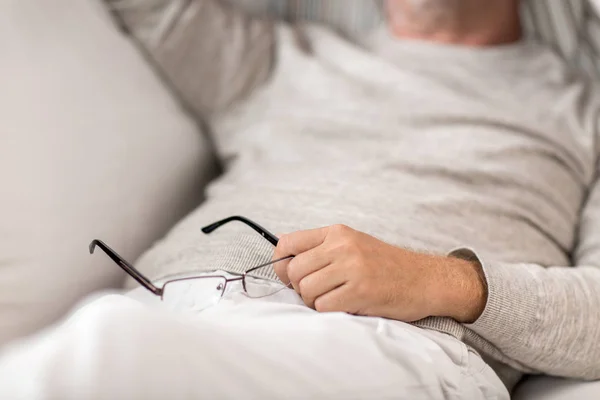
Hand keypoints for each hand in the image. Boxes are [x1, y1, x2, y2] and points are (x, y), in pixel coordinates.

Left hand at [273, 224, 485, 322]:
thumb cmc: (386, 266)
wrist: (425, 279)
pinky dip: (329, 311)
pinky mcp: (360, 291)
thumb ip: (322, 249)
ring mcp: (352, 268)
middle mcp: (342, 246)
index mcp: (337, 233)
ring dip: (314, 301)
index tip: (290, 276)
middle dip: (299, 287)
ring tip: (334, 299)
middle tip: (317, 292)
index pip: (288, 243)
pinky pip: (323, 306)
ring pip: (305, 290)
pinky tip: (345, 306)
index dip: (281, 264)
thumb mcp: (353, 244)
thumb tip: (283, 258)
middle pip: (293, 270)